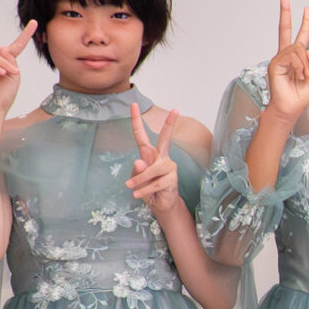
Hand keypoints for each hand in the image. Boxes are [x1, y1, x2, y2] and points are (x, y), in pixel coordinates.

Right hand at [0, 3, 35, 116]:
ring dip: (5, 64)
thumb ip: (11, 60)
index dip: (26, 34)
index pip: (16, 44)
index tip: (34, 22)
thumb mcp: (14, 75)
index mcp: (5, 59)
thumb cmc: (4, 94)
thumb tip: (2, 48)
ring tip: (9, 74)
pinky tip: (2, 73)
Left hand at [128, 103, 184, 219]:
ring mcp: (169, 167)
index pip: (141, 135)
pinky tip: (138, 194)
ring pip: (151, 170)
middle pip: (166, 138)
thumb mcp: (136, 180)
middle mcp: (161, 157)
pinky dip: (144, 190)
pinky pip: (155, 183)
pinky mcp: (172, 179)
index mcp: (149, 153)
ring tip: (132, 189)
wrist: (161, 204)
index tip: (132, 104)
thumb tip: (140, 162)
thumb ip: (136, 171)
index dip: (135, 120)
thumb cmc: (147, 189)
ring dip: (140, 180)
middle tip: (176, 110)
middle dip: (170, 124)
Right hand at [264, 0, 308, 121]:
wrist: (290, 108)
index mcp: (296, 57)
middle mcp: (286, 55)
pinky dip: (300, 67)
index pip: (300, 36)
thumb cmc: (301, 95)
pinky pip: (293, 57)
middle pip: (285, 29)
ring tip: (305, 77)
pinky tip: (299, 76)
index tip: (307, 8)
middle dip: (285, 11)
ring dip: (306, 65)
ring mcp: (279, 58)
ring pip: (298, 49)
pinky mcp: (275, 64)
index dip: (304, 22)